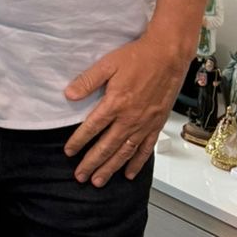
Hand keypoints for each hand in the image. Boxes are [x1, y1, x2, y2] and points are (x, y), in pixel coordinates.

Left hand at [62, 33, 187, 185]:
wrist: (168, 56)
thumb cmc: (138, 57)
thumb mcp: (107, 64)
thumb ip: (87, 81)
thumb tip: (69, 95)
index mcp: (115, 103)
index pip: (92, 128)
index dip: (79, 141)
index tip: (69, 152)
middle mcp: (130, 118)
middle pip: (107, 146)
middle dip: (92, 163)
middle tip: (80, 176)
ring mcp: (144, 124)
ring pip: (125, 152)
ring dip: (111, 168)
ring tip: (99, 181)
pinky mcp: (156, 124)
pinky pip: (145, 149)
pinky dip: (137, 163)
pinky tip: (129, 173)